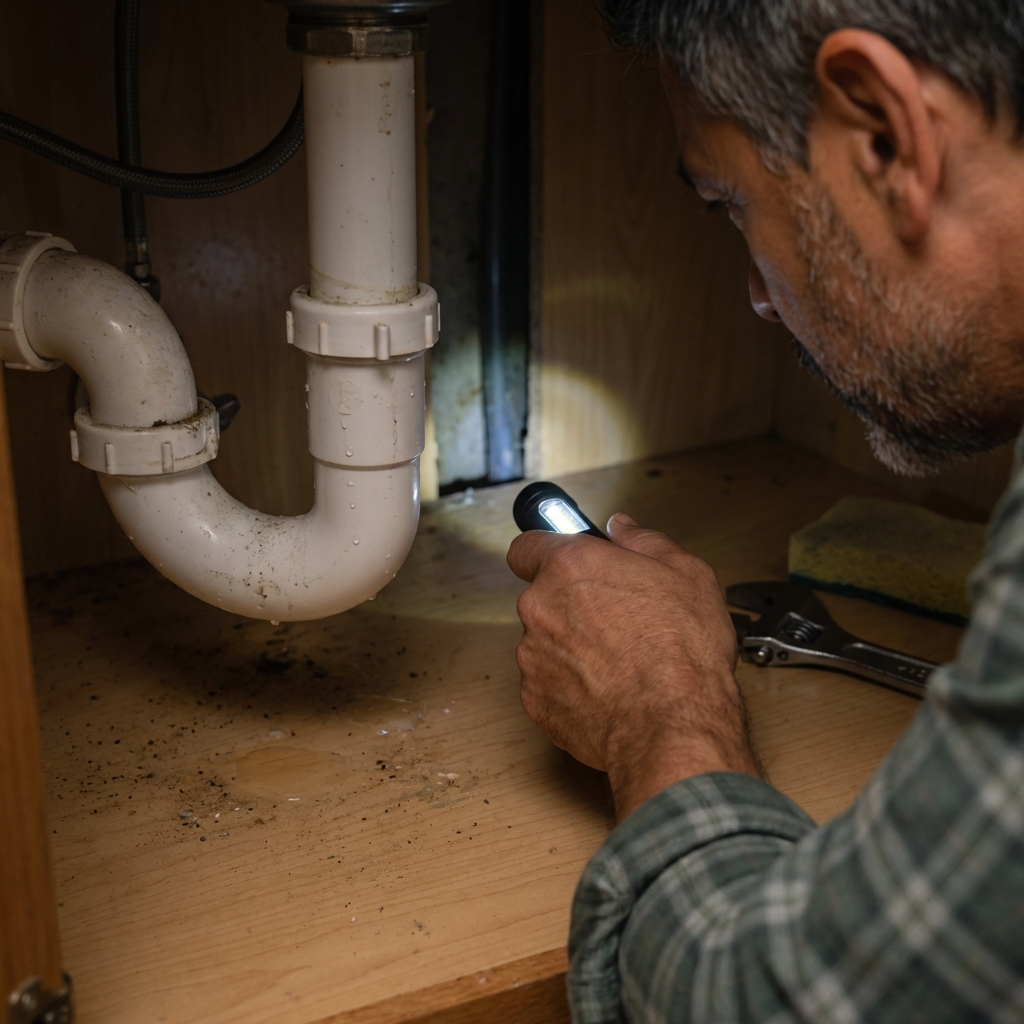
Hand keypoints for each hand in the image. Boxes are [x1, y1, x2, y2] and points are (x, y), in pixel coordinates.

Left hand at [507, 514, 759, 819]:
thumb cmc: (682, 652)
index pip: (526, 547)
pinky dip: (571, 687)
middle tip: (615, 620)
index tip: (563, 563)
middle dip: (571, 606)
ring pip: (545, 643)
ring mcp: (533, 657)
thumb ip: (644, 541)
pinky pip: (548, 684)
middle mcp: (540, 607)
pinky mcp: (535, 700)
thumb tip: (622, 528)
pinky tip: (609, 691)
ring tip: (618, 663)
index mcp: (570, 567)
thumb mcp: (686, 573)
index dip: (544, 553)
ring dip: (571, 648)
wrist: (673, 725)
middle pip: (542, 598)